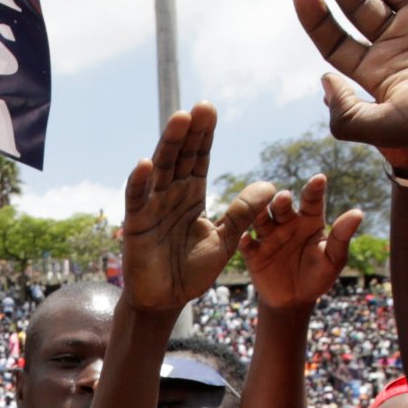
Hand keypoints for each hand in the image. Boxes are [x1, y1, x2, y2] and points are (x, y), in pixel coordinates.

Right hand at [119, 105, 267, 317]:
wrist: (167, 300)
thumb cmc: (192, 271)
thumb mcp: (226, 241)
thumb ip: (244, 214)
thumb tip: (271, 186)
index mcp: (192, 195)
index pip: (199, 158)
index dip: (204, 136)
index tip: (211, 110)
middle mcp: (171, 194)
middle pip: (181, 156)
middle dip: (190, 132)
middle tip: (201, 107)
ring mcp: (152, 206)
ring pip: (160, 169)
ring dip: (168, 144)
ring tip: (179, 119)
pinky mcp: (136, 224)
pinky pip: (136, 198)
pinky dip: (139, 181)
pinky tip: (145, 163)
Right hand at [241, 175, 362, 315]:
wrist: (294, 301)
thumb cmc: (318, 276)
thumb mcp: (334, 258)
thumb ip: (341, 236)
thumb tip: (358, 213)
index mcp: (309, 221)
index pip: (312, 201)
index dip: (314, 190)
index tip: (320, 179)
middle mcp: (287, 223)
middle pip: (282, 207)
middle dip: (281, 201)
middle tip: (283, 197)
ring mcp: (269, 237)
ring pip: (262, 220)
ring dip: (260, 214)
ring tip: (260, 209)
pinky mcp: (254, 253)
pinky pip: (247, 245)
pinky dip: (244, 240)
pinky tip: (244, 238)